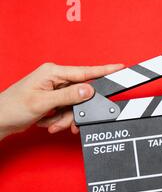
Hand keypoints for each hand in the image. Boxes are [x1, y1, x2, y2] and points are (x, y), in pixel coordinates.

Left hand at [0, 62, 123, 139]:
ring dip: (66, 118)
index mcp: (53, 72)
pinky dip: (62, 120)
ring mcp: (56, 89)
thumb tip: (89, 90)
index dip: (104, 70)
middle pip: (82, 94)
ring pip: (76, 105)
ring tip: (52, 124)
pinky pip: (69, 110)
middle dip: (75, 112)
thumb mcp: (42, 102)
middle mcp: (56, 78)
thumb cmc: (13, 108)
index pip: (85, 71)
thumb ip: (68, 96)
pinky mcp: (55, 100)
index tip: (120, 68)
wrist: (0, 120)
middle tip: (67, 123)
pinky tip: (50, 123)